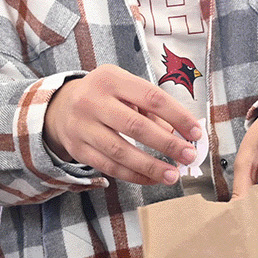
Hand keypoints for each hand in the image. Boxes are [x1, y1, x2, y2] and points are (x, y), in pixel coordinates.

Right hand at [43, 65, 201, 184]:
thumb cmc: (105, 96)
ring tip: (173, 175)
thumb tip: (182, 134)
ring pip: (121, 152)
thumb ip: (151, 108)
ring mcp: (82, 126)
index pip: (151, 97)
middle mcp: (92, 101)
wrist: (60, 106)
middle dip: (167, 144)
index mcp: (111, 79)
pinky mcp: (78, 148)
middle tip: (188, 155)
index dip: (177, 116)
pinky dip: (134, 175)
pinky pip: (109, 167)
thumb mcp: (125, 88)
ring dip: (151, 166)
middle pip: (136, 126)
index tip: (196, 132)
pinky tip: (152, 178)